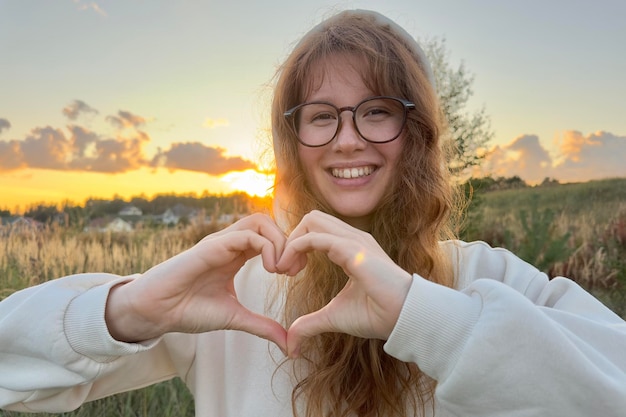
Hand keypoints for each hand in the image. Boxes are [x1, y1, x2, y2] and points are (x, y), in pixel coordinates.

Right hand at [106, 214, 300, 352]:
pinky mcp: (211, 246)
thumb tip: (288, 343)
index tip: (295, 274)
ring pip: (259, 221)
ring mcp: (220, 242)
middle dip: (288, 242)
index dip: (289, 250)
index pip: (270, 236)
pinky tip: (270, 270)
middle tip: (292, 270)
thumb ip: (263, 326)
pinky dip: (267, 247)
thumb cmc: (189, 310)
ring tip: (280, 269)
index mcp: (236, 255)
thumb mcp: (235, 318)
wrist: (157, 313)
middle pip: (268, 222)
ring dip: (278, 241)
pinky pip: (246, 235)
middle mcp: (230, 244)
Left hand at [276, 210, 412, 357]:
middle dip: (290, 239)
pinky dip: (295, 248)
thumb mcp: (333, 317)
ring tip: (285, 270)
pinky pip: (314, 237)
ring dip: (291, 242)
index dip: (295, 248)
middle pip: (311, 218)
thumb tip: (290, 344)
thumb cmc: (376, 314)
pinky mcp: (352, 249)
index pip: (315, 230)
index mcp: (349, 247)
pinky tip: (291, 271)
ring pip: (311, 220)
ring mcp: (353, 240)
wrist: (402, 318)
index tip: (288, 273)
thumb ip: (310, 325)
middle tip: (285, 269)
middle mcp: (351, 238)